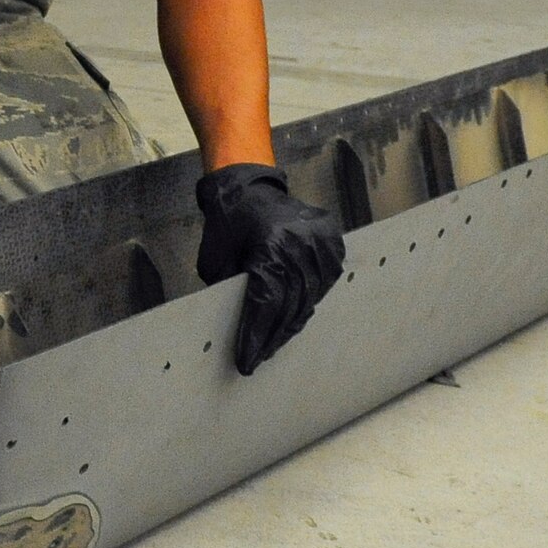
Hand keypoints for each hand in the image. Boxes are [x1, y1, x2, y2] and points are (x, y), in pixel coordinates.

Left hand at [195, 163, 345, 375]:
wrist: (248, 187)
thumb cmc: (228, 223)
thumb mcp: (216, 260)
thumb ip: (227, 292)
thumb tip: (237, 329)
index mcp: (270, 245)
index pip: (265, 303)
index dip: (256, 336)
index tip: (246, 361)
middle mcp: (300, 243)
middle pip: (289, 305)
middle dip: (271, 337)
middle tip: (258, 358)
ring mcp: (321, 241)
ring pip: (309, 299)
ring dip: (291, 325)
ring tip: (274, 344)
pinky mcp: (332, 241)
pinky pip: (324, 283)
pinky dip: (308, 302)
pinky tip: (293, 319)